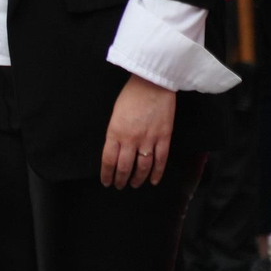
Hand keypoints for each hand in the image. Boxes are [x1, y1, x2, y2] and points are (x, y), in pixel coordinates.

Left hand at [101, 74, 175, 188]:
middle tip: (119, 186)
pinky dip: (157, 173)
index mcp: (115, 132)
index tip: (106, 181)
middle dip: (121, 179)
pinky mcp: (164, 138)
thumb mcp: (115, 114)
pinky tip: (153, 180)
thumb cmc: (131, 95)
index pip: (108, 160)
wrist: (152, 84)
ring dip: (137, 178)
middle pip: (125, 167)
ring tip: (134, 185)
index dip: (107, 174)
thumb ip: (115, 132)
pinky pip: (161, 160)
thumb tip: (115, 148)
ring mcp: (148, 140)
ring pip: (142, 167)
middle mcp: (131, 139)